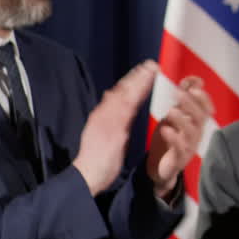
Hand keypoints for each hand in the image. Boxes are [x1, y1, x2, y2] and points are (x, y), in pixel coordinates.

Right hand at [74, 61, 158, 195]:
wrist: (88, 174)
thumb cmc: (97, 158)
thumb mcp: (102, 134)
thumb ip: (109, 119)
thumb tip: (110, 102)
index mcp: (102, 117)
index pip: (119, 96)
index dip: (131, 82)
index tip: (143, 71)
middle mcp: (104, 114)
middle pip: (122, 91)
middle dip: (137, 77)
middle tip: (151, 64)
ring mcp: (108, 120)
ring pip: (125, 95)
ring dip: (138, 81)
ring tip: (150, 69)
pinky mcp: (114, 128)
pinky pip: (127, 108)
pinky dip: (135, 95)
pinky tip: (145, 86)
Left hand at [146, 76, 213, 198]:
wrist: (161, 168)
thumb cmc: (170, 140)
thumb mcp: (175, 117)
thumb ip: (183, 100)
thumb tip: (193, 80)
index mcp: (196, 123)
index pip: (205, 108)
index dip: (202, 97)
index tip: (194, 85)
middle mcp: (196, 134)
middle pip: (200, 117)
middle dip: (191, 104)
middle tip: (179, 92)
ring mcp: (189, 146)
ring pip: (192, 132)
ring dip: (183, 120)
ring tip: (171, 111)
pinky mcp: (179, 158)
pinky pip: (180, 148)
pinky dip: (174, 138)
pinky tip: (166, 130)